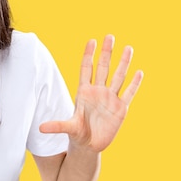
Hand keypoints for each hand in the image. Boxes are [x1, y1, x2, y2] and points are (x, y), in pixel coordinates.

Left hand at [40, 35, 142, 151]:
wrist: (90, 145)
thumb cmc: (78, 133)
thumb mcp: (69, 128)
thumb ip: (57, 126)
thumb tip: (41, 128)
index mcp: (84, 92)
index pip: (87, 69)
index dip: (89, 55)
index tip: (92, 40)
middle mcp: (98, 92)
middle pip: (104, 68)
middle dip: (107, 52)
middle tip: (110, 36)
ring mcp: (110, 99)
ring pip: (118, 77)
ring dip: (123, 63)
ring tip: (128, 48)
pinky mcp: (121, 109)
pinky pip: (129, 93)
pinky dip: (134, 84)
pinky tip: (139, 72)